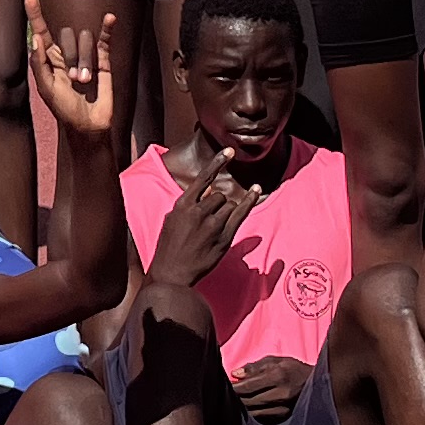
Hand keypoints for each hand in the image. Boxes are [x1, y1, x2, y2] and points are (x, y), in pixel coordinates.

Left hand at [23, 0, 119, 140]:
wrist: (88, 126)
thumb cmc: (64, 110)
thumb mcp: (47, 89)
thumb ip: (40, 64)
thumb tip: (37, 38)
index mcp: (50, 60)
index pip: (42, 33)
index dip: (35, 16)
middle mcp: (67, 54)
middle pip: (66, 36)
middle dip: (69, 55)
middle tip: (73, 79)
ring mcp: (85, 56)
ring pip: (84, 39)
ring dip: (84, 61)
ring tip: (85, 81)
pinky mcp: (103, 61)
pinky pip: (104, 40)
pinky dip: (107, 28)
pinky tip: (110, 18)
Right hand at [151, 172, 259, 289]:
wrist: (172, 274)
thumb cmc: (169, 248)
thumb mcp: (171, 221)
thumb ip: (188, 206)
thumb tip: (205, 195)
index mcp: (182, 206)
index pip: (203, 178)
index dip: (218, 162)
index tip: (230, 151)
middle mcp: (198, 212)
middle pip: (219, 196)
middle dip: (217, 205)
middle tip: (208, 224)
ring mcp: (212, 225)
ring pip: (229, 205)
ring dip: (226, 213)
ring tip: (213, 231)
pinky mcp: (224, 238)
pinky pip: (240, 214)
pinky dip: (249, 201)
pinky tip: (256, 191)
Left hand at [230, 355, 313, 424]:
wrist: (317, 384)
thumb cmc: (293, 369)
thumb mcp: (276, 361)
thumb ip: (254, 367)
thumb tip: (234, 374)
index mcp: (277, 376)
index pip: (247, 386)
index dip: (233, 388)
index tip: (224, 386)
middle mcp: (280, 394)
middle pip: (248, 401)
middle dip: (235, 399)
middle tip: (224, 396)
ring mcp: (283, 409)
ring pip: (254, 413)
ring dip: (241, 410)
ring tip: (233, 404)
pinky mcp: (284, 419)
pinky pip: (262, 419)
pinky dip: (252, 416)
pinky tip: (246, 411)